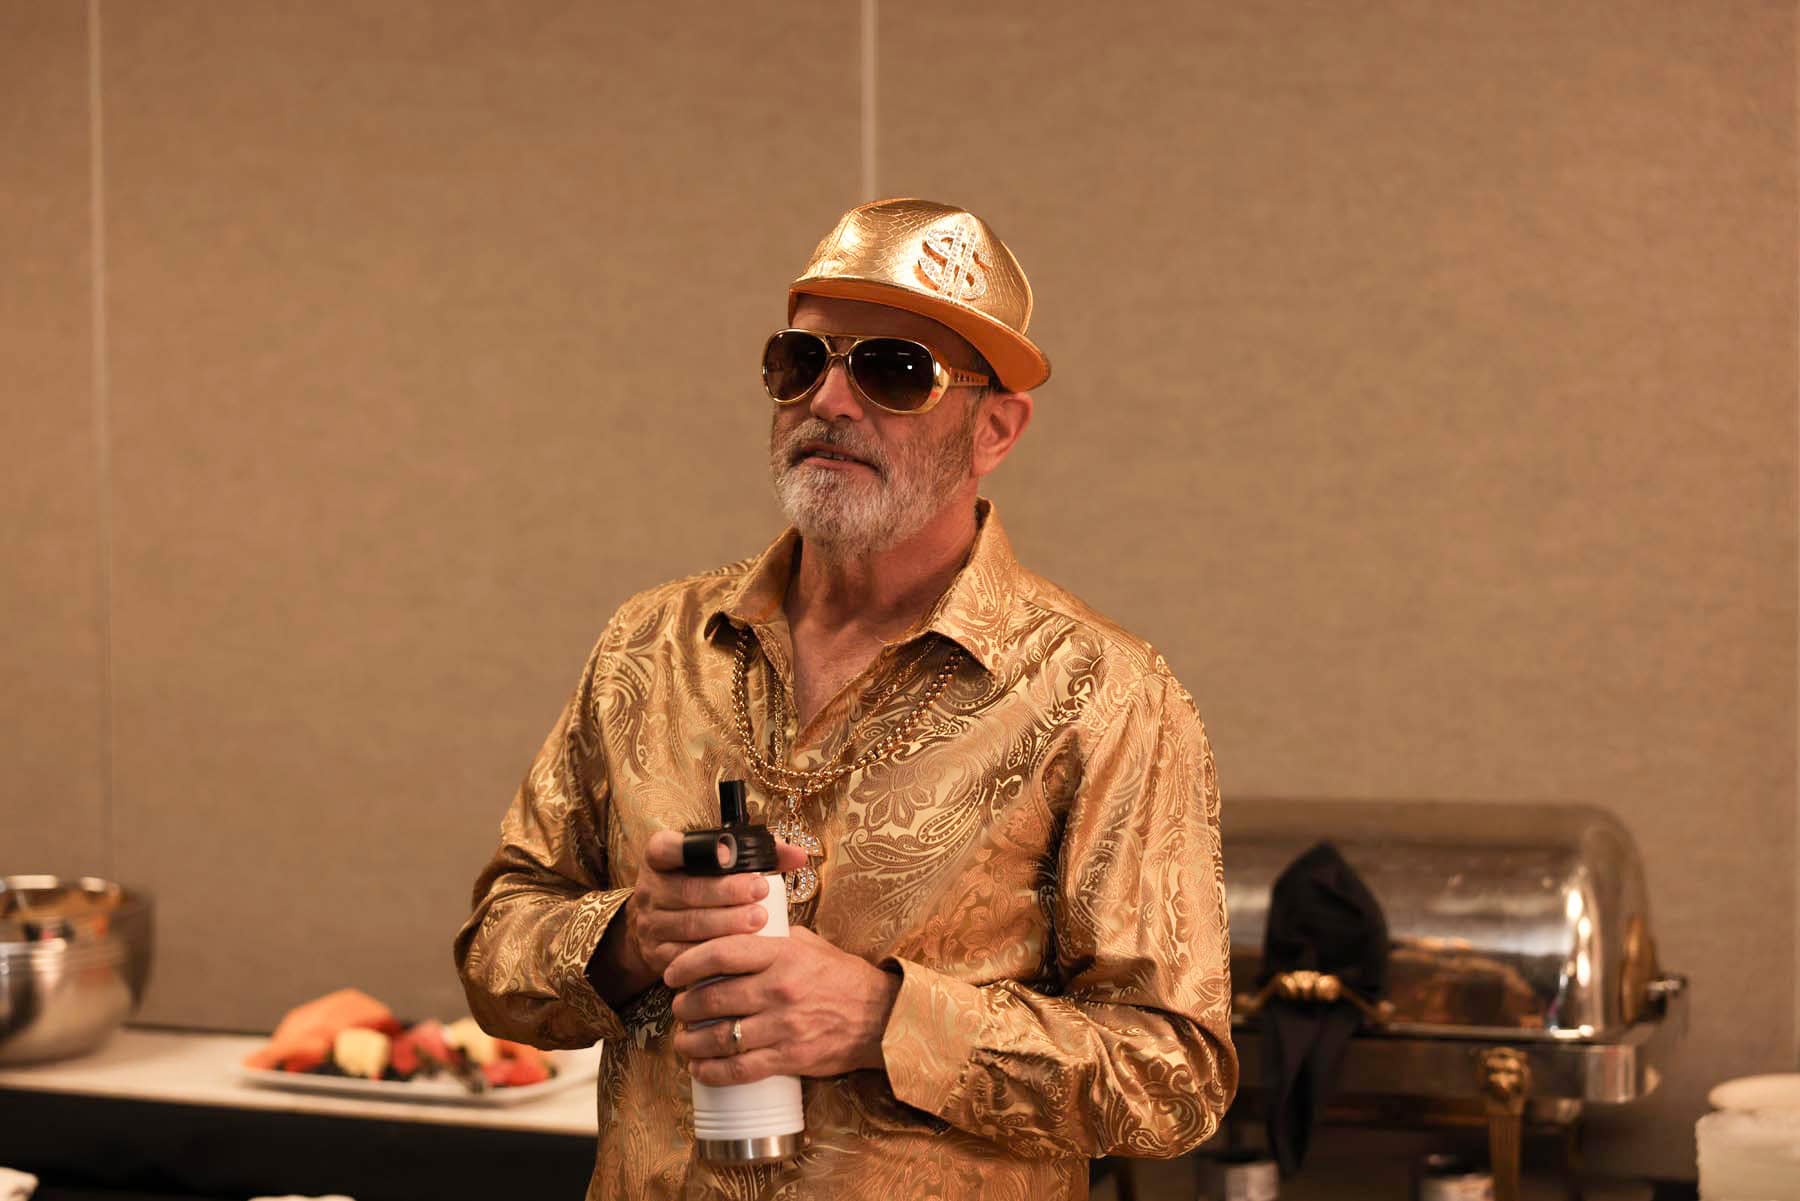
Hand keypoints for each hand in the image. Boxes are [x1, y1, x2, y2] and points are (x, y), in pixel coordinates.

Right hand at [592, 831, 809, 1001]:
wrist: (660, 928)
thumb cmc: (700, 888)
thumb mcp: (715, 866)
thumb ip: (757, 855)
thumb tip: (797, 855)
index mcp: (660, 859)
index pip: (665, 848)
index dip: (692, 849)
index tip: (728, 854)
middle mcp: (650, 889)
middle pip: (687, 890)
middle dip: (727, 892)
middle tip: (761, 892)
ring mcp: (651, 924)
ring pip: (689, 924)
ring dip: (726, 924)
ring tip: (759, 920)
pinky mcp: (657, 954)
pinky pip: (687, 956)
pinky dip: (715, 953)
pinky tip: (740, 950)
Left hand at [666, 926, 901, 1086]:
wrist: (881, 1017)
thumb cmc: (843, 978)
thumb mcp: (810, 944)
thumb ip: (773, 938)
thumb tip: (737, 932)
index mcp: (781, 955)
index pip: (721, 953)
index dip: (687, 963)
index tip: (672, 972)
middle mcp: (779, 989)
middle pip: (712, 998)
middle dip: (684, 1006)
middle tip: (679, 1008)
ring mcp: (784, 1026)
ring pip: (720, 1037)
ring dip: (691, 1042)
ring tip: (684, 1040)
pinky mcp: (790, 1058)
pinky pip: (739, 1069)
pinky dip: (712, 1072)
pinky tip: (699, 1069)